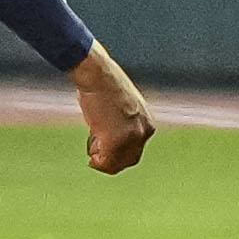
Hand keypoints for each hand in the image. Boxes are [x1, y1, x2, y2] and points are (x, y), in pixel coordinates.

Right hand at [70, 43, 154, 174]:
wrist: (97, 75)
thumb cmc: (104, 86)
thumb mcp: (123, 107)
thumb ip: (123, 123)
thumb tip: (110, 139)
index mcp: (147, 125)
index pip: (136, 151)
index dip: (117, 152)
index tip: (102, 146)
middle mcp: (143, 133)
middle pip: (128, 161)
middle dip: (110, 158)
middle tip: (94, 150)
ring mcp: (130, 138)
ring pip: (116, 164)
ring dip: (100, 157)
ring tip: (92, 137)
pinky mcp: (115, 141)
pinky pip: (104, 161)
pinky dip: (95, 158)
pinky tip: (91, 140)